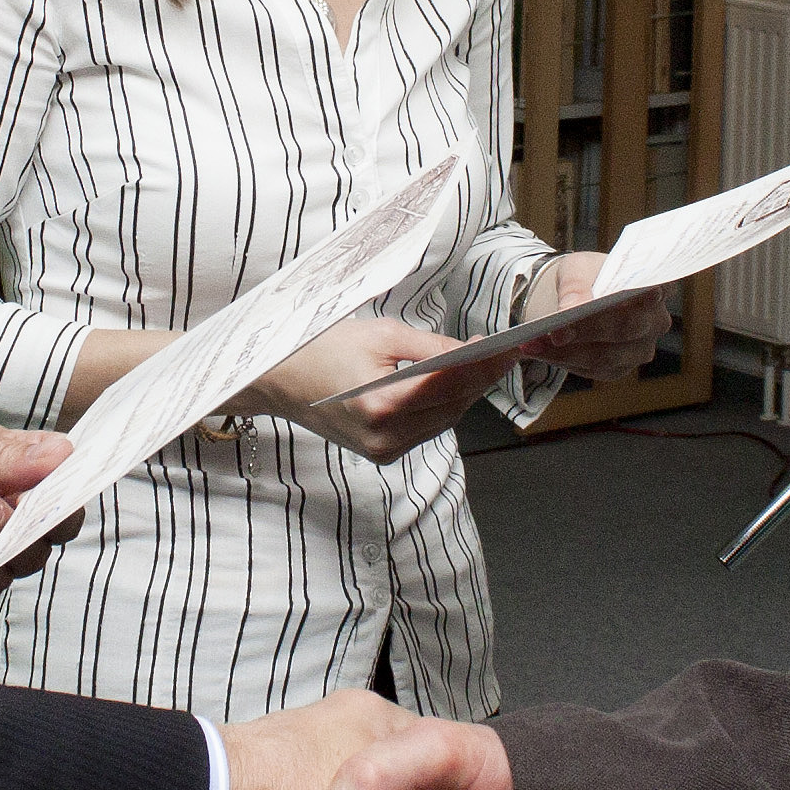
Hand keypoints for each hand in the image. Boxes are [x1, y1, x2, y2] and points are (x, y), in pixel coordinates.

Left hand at [0, 408, 69, 602]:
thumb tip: (64, 455)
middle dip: (43, 515)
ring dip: (3, 534)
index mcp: (10, 466)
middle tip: (1, 495)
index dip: (74, 482)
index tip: (65, 479)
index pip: (64, 479)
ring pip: (29, 558)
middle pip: (57, 526)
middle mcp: (4, 509)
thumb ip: (3, 452)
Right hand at [239, 314, 497, 461]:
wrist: (282, 381)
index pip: (450, 383)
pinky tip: (452, 386)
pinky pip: (428, 429)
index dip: (484, 365)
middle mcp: (386, 436)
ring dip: (466, 394)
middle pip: (453, 405)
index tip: (507, 347)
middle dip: (480, 377)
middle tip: (501, 351)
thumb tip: (474, 353)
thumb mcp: (381, 335)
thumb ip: (431, 348)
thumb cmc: (326, 349)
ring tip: (482, 365)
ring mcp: (384, 450)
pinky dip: (443, 408)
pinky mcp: (384, 455)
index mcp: (382, 404)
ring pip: (446, 420)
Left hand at [517, 253, 674, 382]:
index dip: (643, 295)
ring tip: (531, 342)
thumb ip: (576, 284)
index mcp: (656, 286)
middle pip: (625, 328)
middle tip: (554, 330)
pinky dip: (560, 360)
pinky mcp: (618, 369)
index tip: (625, 296)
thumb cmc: (587, 277)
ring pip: (605, 356)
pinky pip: (590, 369)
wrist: (581, 297)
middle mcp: (656, 321)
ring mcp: (640, 349)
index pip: (657, 290)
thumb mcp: (577, 268)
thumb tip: (571, 310)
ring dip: (565, 351)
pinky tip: (536, 350)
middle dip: (586, 330)